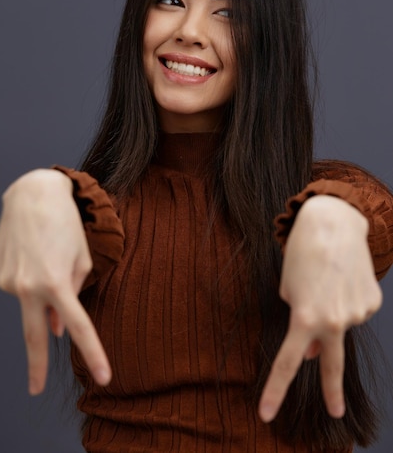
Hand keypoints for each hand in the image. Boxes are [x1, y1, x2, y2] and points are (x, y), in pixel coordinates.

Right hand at [0, 169, 111, 393]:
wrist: (32, 194)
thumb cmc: (66, 223)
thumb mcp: (82, 257)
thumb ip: (73, 295)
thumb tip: (57, 328)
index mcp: (57, 282)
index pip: (79, 327)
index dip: (93, 353)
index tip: (104, 377)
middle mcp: (27, 286)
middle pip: (34, 336)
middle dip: (36, 366)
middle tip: (36, 389)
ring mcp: (6, 282)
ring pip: (27, 301)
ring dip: (38, 290)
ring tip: (43, 255)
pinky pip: (14, 286)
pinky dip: (23, 278)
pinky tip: (27, 255)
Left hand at [259, 195, 381, 421]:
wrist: (333, 223)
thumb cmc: (302, 253)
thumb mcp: (288, 287)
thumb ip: (298, 322)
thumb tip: (312, 351)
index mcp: (304, 318)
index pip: (287, 363)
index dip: (275, 390)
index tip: (266, 415)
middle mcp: (334, 321)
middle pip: (331, 365)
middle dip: (331, 392)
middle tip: (335, 412)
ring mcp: (357, 313)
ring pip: (341, 323)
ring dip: (333, 310)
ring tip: (327, 279)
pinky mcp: (372, 302)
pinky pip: (356, 309)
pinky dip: (348, 300)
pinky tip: (343, 278)